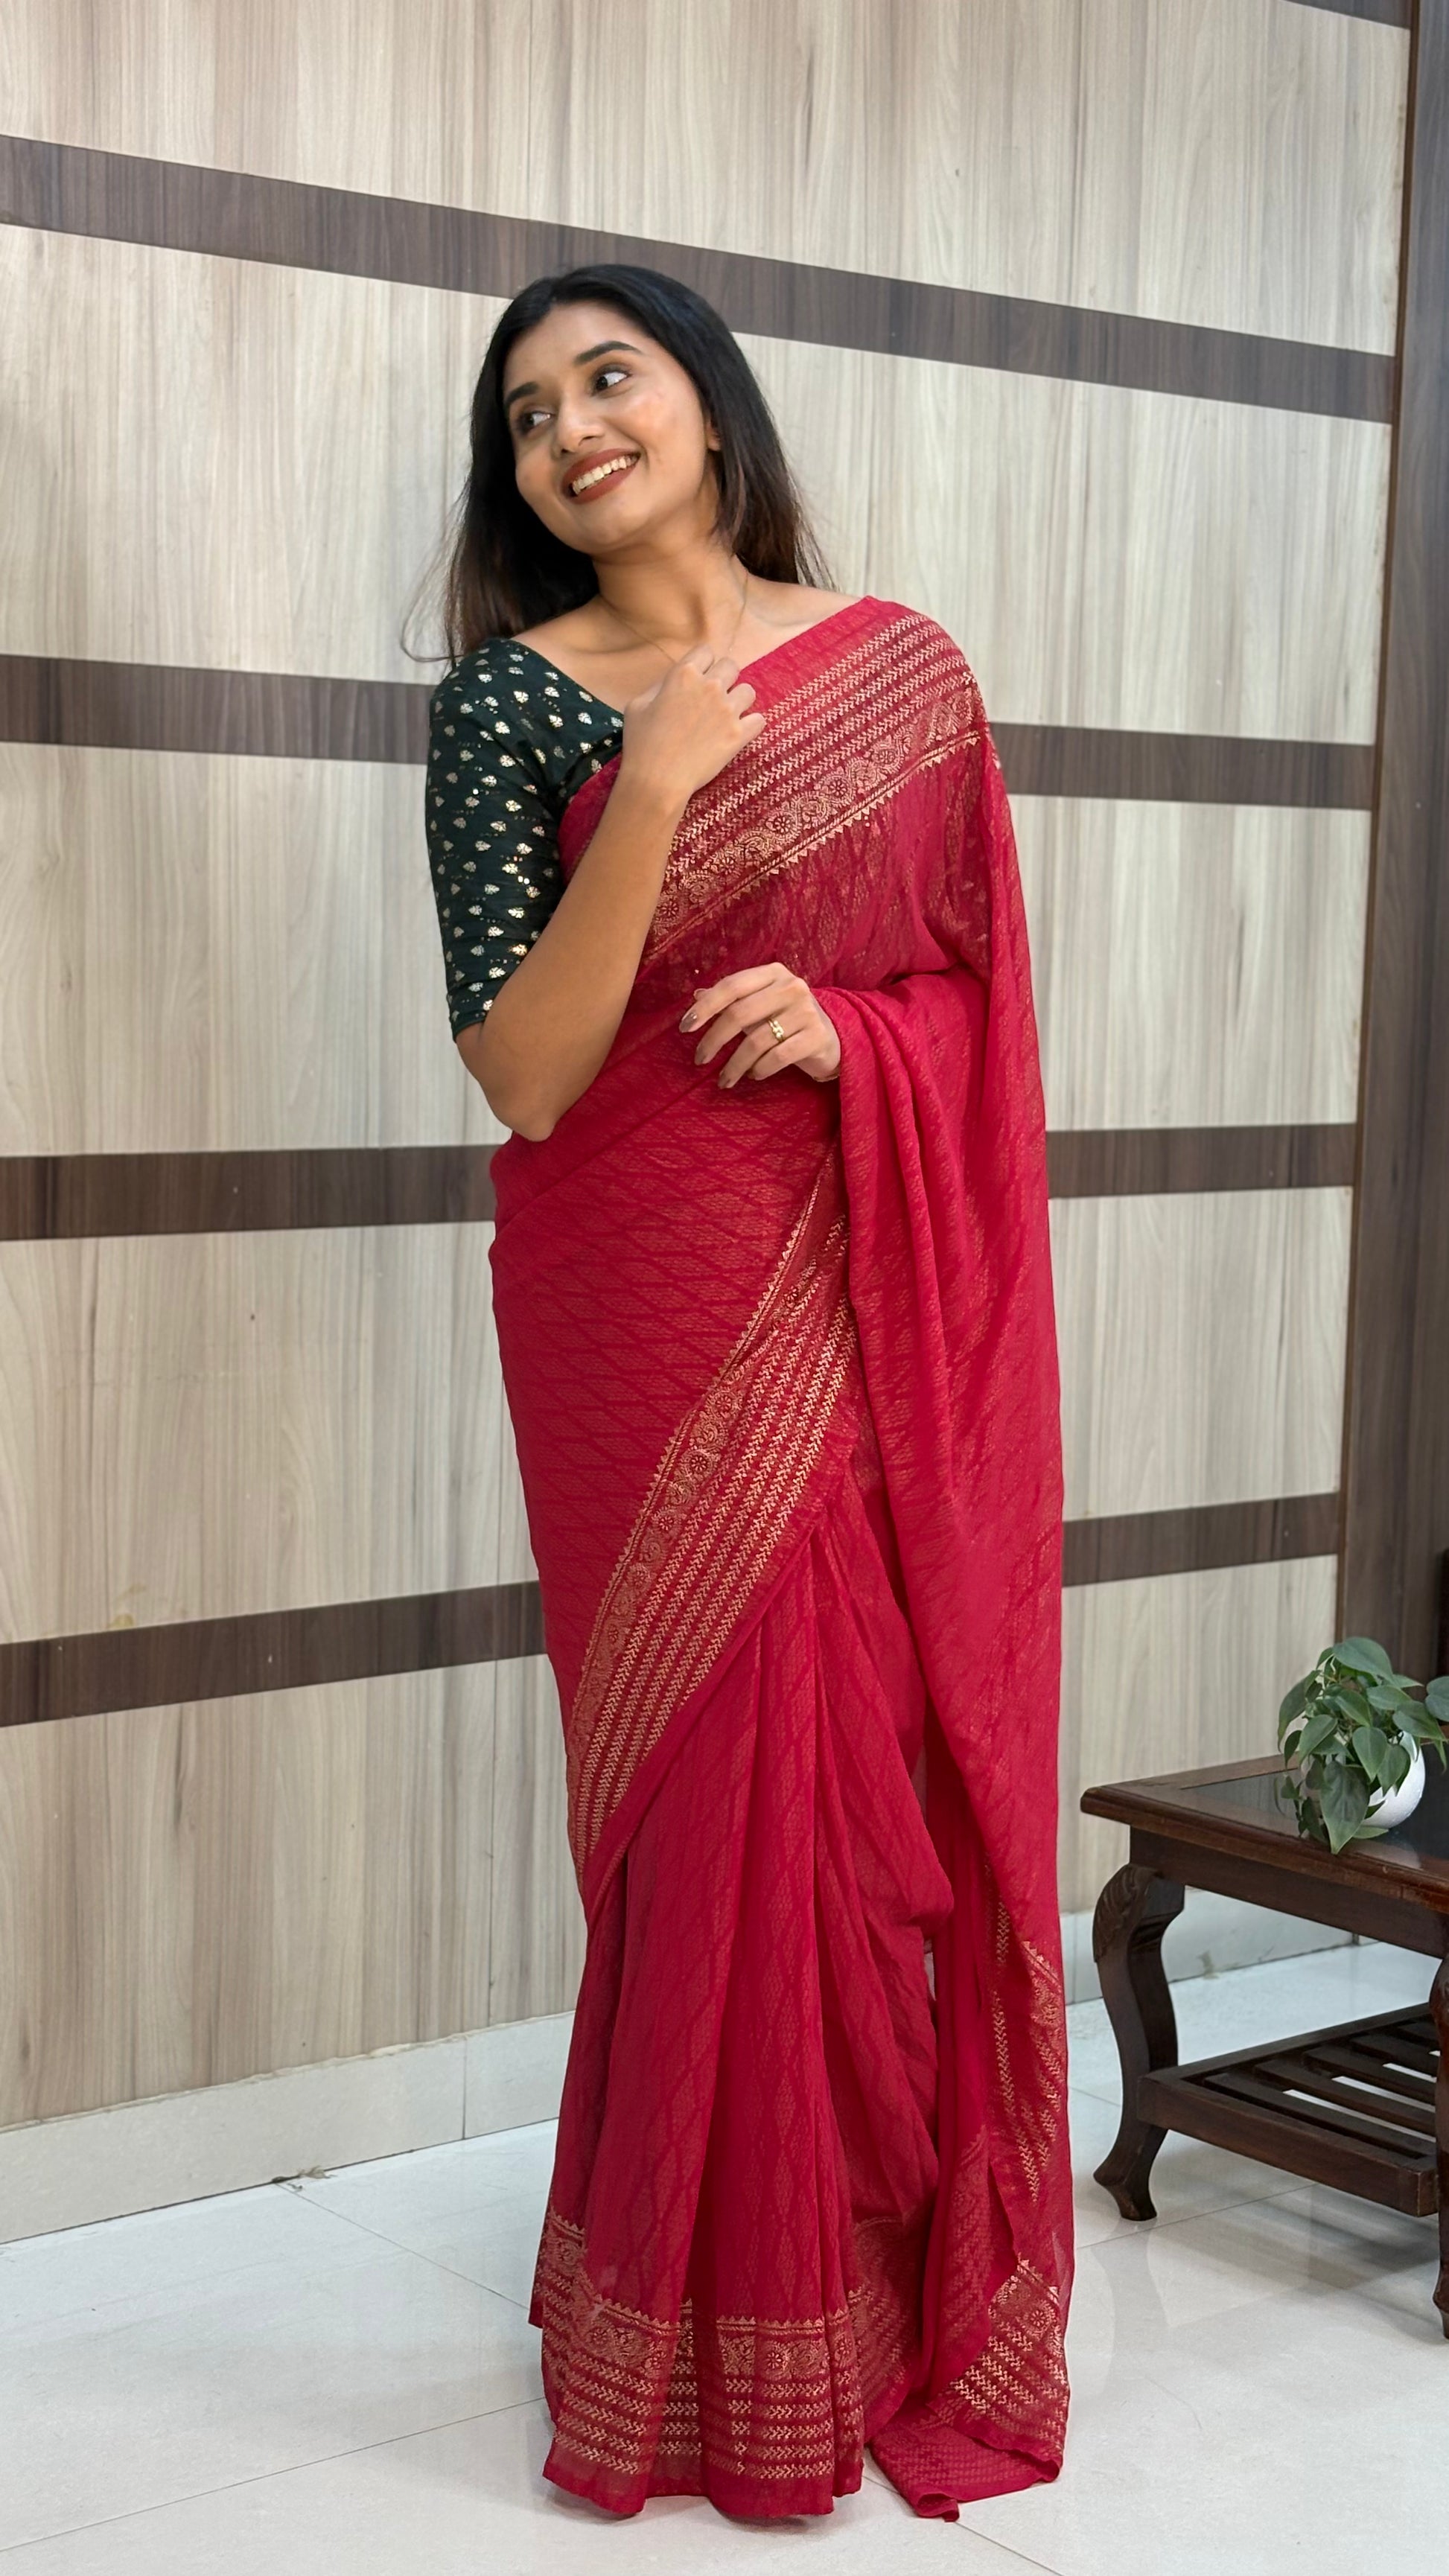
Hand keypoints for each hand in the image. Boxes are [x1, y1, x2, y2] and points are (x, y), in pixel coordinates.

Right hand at [619, 646, 764, 814]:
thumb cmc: (641, 744)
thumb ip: (659, 687)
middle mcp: (710, 686)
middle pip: (731, 665)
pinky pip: (760, 720)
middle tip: (713, 697)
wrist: (657, 780)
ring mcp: (728, 710)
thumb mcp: (638, 706)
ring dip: (739, 700)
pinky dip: (751, 726)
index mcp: (684, 675)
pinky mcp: (739, 734)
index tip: (698, 678)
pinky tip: (738, 733)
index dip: (702, 663)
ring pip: (749, 691)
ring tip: (727, 715)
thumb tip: (674, 682)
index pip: (705, 651)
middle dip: (724, 678)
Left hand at [680, 964, 841, 1087]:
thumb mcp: (761, 1004)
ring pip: (757, 1041)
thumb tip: (696, 995)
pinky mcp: (816, 1036)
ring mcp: (806, 1011)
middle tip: (699, 1060)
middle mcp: (791, 987)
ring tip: (725, 1080)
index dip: (705, 1006)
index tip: (685, 1027)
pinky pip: (777, 1057)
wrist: (833, 1037)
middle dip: (714, 1040)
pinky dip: (759, 1069)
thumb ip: (731, 998)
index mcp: (772, 973)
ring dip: (734, 1065)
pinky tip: (752, 1075)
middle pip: (740, 1014)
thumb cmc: (788, 1019)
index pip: (731, 986)